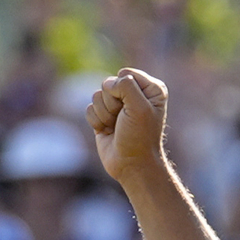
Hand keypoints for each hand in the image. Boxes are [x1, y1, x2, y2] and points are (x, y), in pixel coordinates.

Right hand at [89, 69, 173, 183]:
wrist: (131, 165)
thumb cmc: (139, 137)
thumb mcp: (139, 107)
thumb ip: (125, 86)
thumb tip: (107, 84)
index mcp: (150, 88)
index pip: (124, 74)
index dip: (123, 90)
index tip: (134, 109)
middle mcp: (134, 94)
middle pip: (108, 84)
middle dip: (112, 104)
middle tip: (123, 120)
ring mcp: (117, 105)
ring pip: (96, 96)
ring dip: (104, 114)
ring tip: (116, 127)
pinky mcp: (103, 116)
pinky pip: (89, 109)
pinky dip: (96, 122)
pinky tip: (107, 131)